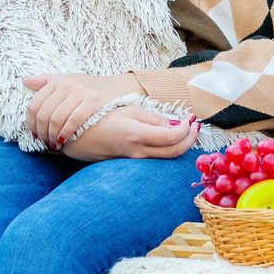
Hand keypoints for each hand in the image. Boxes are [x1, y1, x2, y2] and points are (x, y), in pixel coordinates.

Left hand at [21, 72, 134, 148]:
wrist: (117, 87)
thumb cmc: (88, 86)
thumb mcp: (67, 80)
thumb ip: (45, 81)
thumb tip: (24, 81)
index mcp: (57, 81)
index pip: (34, 104)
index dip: (31, 122)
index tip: (34, 133)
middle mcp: (67, 85)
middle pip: (44, 114)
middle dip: (41, 132)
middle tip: (43, 141)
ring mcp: (80, 93)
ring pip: (56, 119)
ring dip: (52, 135)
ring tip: (53, 143)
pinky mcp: (93, 102)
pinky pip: (73, 121)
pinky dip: (65, 133)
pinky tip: (64, 140)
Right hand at [61, 108, 196, 161]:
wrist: (77, 136)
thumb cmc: (100, 118)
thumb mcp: (127, 111)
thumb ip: (151, 118)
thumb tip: (173, 124)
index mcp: (137, 135)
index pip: (173, 136)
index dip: (187, 128)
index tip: (191, 118)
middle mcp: (139, 151)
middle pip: (175, 152)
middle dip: (190, 139)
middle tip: (196, 126)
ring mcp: (135, 159)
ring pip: (167, 158)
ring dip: (182, 145)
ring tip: (188, 131)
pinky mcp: (132, 162)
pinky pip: (157, 159)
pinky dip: (169, 149)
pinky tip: (172, 139)